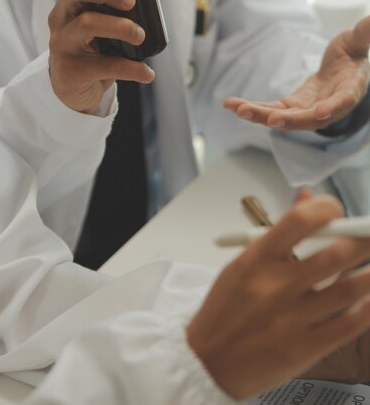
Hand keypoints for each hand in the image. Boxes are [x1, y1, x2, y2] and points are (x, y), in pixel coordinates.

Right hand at [48, 0, 153, 113]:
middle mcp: (60, 15)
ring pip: (87, 24)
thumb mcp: (97, 18)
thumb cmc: (91, 47)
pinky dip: (132, 69)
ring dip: (122, 27)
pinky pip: (103, 65)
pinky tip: (146, 73)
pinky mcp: (70, 69)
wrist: (73, 90)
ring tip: (141, 36)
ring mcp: (62, 42)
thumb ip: (112, 2)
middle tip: (132, 0)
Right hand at [186, 196, 369, 399]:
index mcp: (256, 260)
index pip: (298, 221)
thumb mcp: (243, 264)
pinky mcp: (304, 349)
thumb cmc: (225, 308)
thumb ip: (279, 233)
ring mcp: (291, 319)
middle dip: (364, 240)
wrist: (207, 362)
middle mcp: (274, 286)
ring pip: (349, 289)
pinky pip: (349, 325)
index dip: (326, 209)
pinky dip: (368, 308)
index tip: (337, 209)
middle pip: (334, 254)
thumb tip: (309, 198)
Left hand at [224, 16, 369, 130]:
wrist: (343, 70)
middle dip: (288, 119)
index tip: (321, 112)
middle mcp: (328, 107)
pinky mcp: (292, 107)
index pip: (343, 101)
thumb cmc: (353, 53)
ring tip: (237, 108)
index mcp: (350, 90)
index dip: (332, 107)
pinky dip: (253, 108)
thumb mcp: (358, 39)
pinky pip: (271, 110)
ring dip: (261, 115)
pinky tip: (232, 104)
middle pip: (308, 118)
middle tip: (269, 119)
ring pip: (284, 117)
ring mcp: (308, 110)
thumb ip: (365, 32)